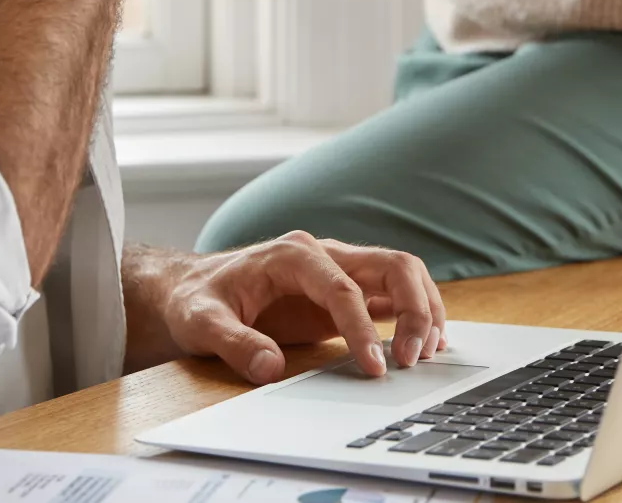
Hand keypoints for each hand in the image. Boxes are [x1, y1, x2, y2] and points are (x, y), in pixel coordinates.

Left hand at [146, 233, 447, 384]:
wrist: (191, 290)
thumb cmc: (198, 300)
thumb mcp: (202, 323)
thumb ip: (235, 343)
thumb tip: (271, 368)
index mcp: (293, 254)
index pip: (343, 287)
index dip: (362, 327)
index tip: (373, 366)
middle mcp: (325, 254)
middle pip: (391, 265)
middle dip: (414, 309)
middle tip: (415, 359)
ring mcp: (339, 270)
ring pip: (402, 274)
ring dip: (424, 308)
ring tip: (430, 352)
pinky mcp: (346, 290)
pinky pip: (392, 294)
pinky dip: (416, 314)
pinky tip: (426, 343)